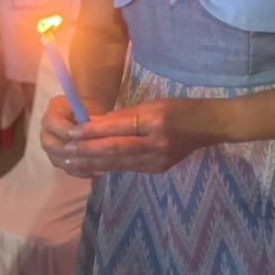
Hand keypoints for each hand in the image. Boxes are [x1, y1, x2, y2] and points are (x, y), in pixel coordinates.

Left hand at [42, 97, 220, 176]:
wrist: (209, 126)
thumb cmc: (180, 109)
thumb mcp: (153, 104)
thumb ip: (122, 116)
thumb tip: (92, 122)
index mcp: (155, 122)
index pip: (117, 129)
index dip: (93, 132)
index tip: (71, 131)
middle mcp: (156, 145)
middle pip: (114, 150)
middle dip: (87, 151)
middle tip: (65, 150)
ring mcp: (157, 161)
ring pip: (118, 163)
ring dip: (91, 163)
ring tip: (71, 161)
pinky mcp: (156, 170)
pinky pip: (127, 168)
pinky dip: (106, 166)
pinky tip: (91, 166)